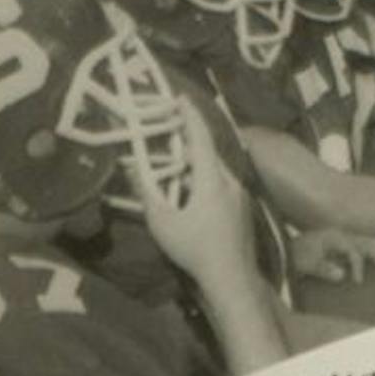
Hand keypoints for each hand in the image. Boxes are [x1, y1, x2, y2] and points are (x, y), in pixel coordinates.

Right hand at [133, 101, 258, 289]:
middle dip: (189, 137)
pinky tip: (191, 188)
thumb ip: (147, 193)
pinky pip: (220, 183)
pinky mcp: (241, 209)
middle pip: (208, 151)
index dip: (189, 115)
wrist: (232, 278)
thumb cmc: (196, 249)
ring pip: (215, 169)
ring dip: (196, 161)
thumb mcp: (162, 222)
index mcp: (212, 178)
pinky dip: (204, 177)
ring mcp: (239, 194)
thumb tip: (133, 169)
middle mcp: (230, 180)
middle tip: (170, 127)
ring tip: (176, 159)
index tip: (180, 97)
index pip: (200, 136)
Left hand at [294, 227, 374, 283]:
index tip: (358, 283)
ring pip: (371, 241)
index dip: (358, 266)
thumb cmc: (296, 256)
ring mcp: (346, 238)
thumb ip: (323, 269)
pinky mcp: (346, 243)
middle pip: (368, 243)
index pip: (353, 251)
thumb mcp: (305, 264)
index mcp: (335, 238)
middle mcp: (343, 235)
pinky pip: (367, 243)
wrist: (288, 249)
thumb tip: (342, 276)